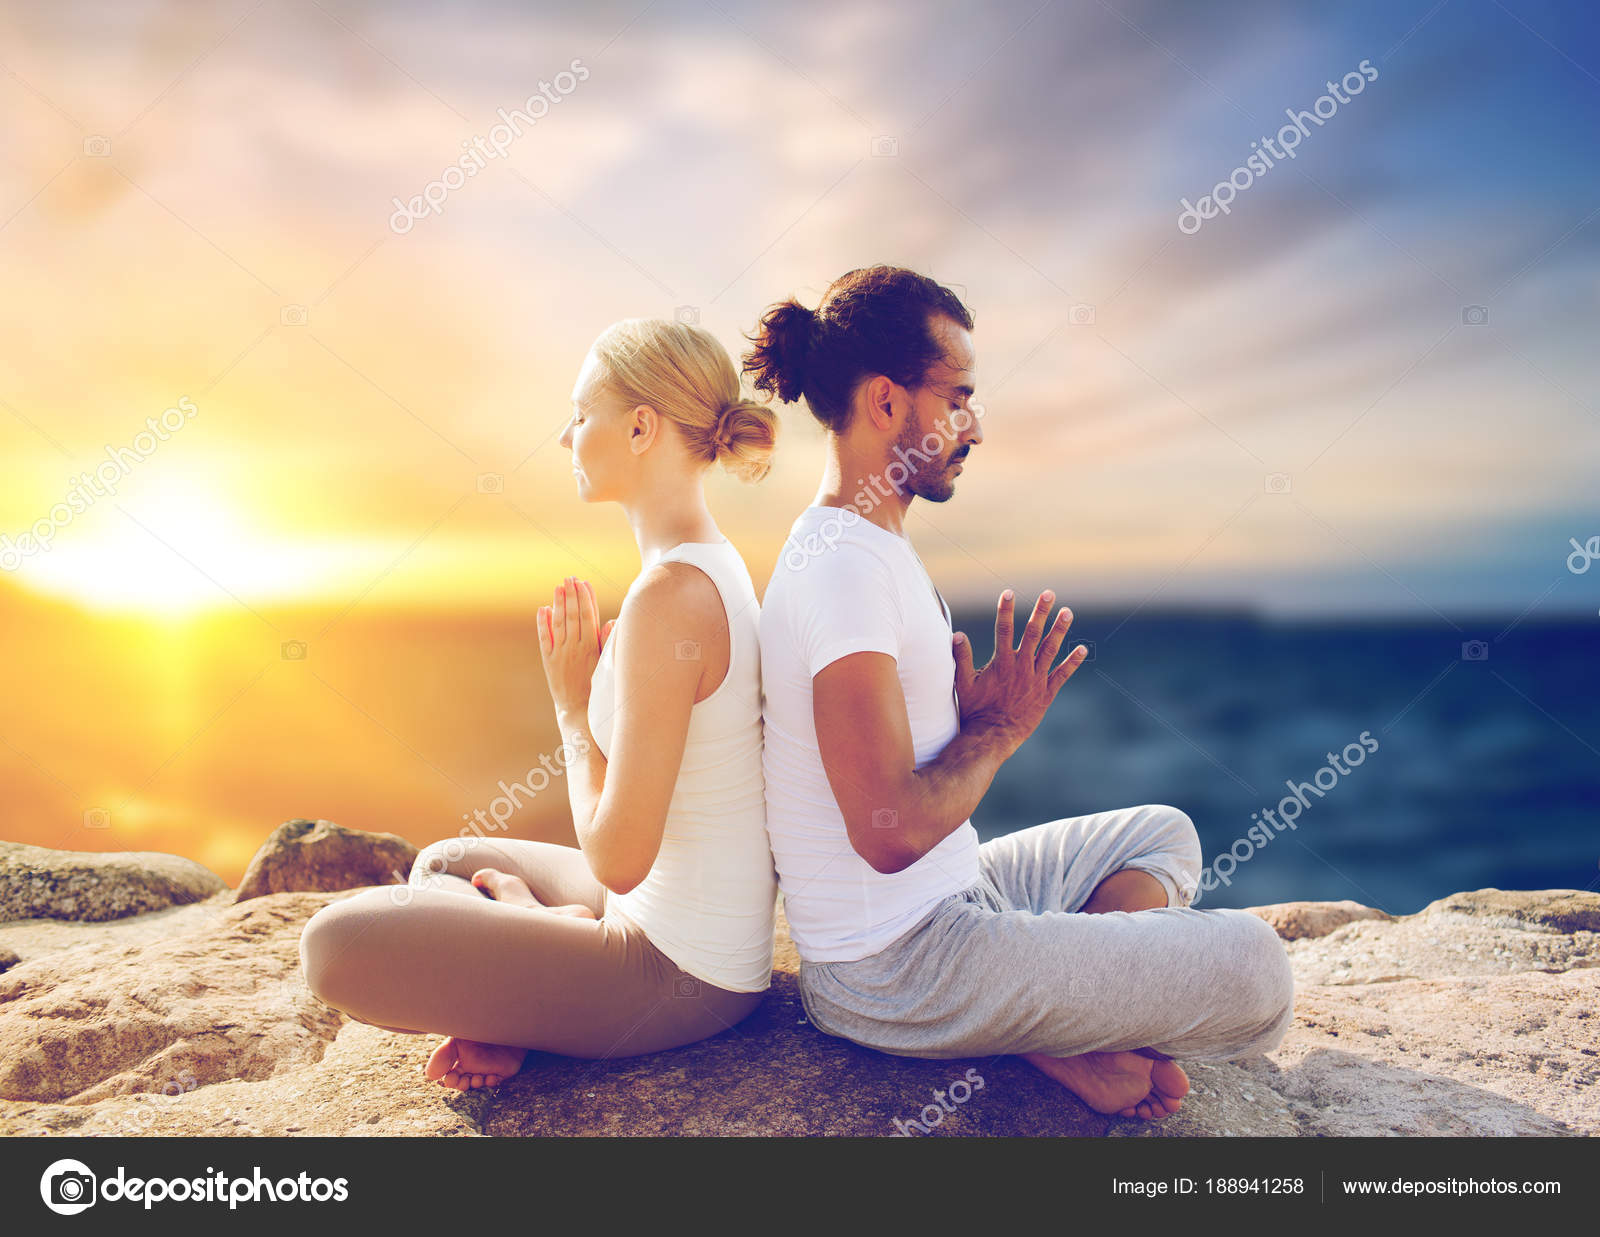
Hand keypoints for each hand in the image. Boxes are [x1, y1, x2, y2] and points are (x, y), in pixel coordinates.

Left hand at [537, 577, 614, 718]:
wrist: (578, 710)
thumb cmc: (598, 687)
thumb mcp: (607, 665)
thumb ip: (608, 642)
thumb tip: (611, 621)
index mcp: (591, 647)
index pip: (588, 616)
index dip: (585, 598)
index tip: (583, 582)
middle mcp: (574, 648)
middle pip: (572, 615)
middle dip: (571, 595)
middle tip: (570, 578)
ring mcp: (560, 654)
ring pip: (559, 623)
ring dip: (558, 603)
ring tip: (559, 586)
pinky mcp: (548, 661)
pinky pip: (544, 638)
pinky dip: (543, 623)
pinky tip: (543, 609)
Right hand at [951, 589, 1087, 756]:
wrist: (992, 737)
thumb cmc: (975, 711)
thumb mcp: (963, 684)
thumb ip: (961, 658)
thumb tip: (957, 634)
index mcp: (1002, 662)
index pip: (1004, 629)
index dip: (1005, 610)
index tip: (1008, 593)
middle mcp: (1021, 667)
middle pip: (1032, 633)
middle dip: (1041, 612)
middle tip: (1049, 594)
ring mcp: (1036, 679)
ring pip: (1050, 649)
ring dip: (1059, 630)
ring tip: (1068, 612)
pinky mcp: (1046, 693)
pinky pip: (1062, 674)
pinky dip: (1073, 662)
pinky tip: (1082, 649)